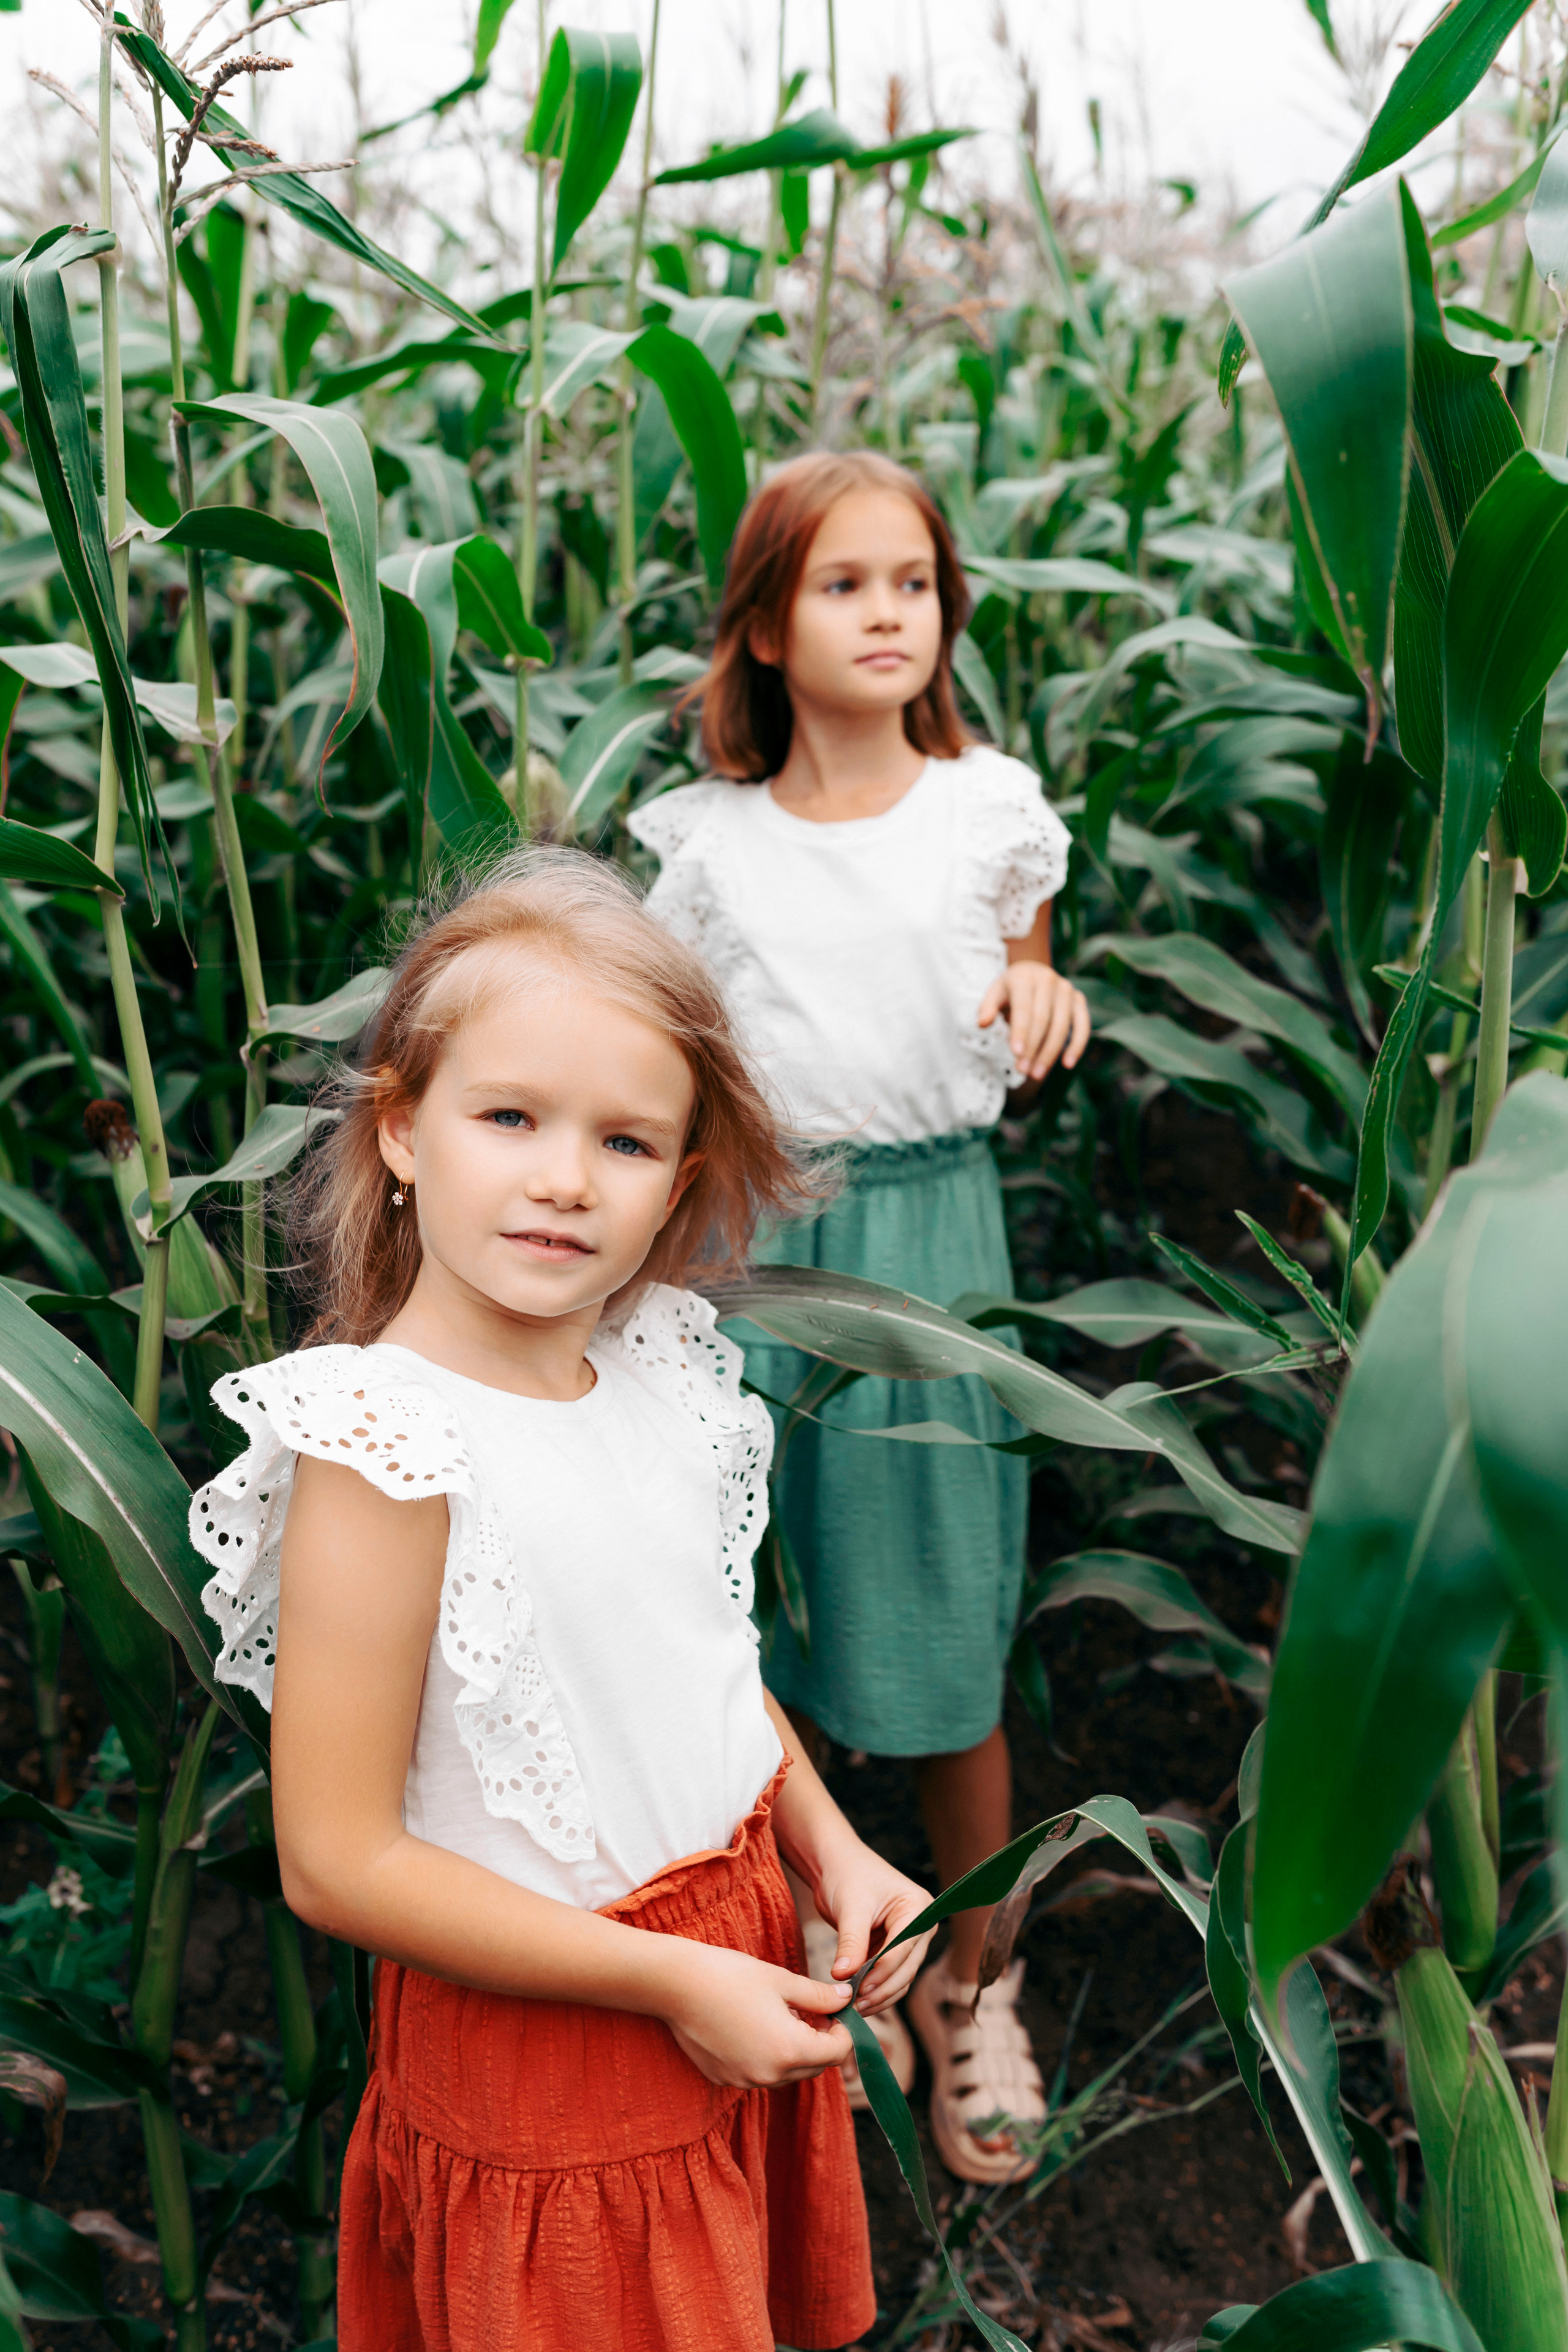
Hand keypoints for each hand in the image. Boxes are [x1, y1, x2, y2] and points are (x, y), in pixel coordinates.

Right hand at [659, 1938, 853, 2088]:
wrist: (677, 1984)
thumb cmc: (731, 1976)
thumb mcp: (783, 1981)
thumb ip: (819, 1997)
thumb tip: (846, 2000)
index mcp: (789, 2050)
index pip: (836, 2053)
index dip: (842, 2030)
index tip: (834, 2010)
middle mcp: (769, 2075)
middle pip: (814, 2067)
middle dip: (819, 2041)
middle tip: (810, 2010)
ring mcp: (744, 2080)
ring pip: (786, 2073)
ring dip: (793, 2050)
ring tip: (779, 2015)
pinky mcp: (724, 2078)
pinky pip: (758, 2073)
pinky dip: (765, 2056)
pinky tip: (752, 2026)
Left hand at [809, 1841, 935, 2015]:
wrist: (835, 1864)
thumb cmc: (846, 1874)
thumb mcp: (850, 1907)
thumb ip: (850, 1943)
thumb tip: (844, 1977)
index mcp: (918, 1907)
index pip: (903, 1948)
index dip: (881, 1972)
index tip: (859, 1990)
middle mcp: (920, 1925)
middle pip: (906, 1967)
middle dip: (881, 1988)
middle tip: (855, 2004)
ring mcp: (909, 1939)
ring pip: (900, 1977)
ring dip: (879, 1994)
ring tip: (854, 2007)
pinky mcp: (893, 1949)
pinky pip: (889, 1976)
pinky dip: (875, 1990)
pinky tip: (857, 2001)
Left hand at [977, 959, 1090, 1081]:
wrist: (1032, 972)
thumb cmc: (1010, 989)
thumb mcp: (994, 993)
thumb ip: (987, 1008)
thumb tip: (983, 1023)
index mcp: (1024, 977)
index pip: (1024, 1008)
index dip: (1021, 1032)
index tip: (1016, 1055)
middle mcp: (1048, 980)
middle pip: (1043, 1019)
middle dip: (1033, 1048)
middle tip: (1023, 1071)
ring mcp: (1066, 989)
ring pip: (1062, 1025)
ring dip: (1050, 1052)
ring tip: (1037, 1073)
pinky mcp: (1079, 999)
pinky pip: (1083, 1025)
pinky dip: (1077, 1045)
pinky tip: (1067, 1063)